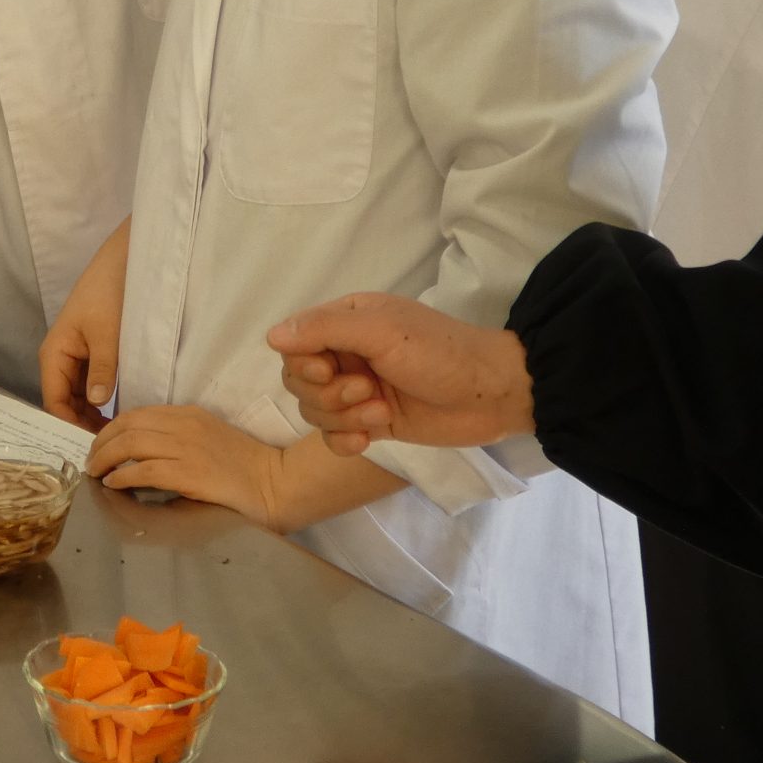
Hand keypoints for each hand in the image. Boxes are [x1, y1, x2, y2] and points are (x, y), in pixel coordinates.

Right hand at [40, 218, 129, 428]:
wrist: (123, 262)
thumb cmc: (109, 293)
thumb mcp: (107, 334)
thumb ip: (102, 370)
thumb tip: (97, 404)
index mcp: (54, 354)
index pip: (54, 403)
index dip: (69, 426)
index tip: (93, 445)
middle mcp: (60, 360)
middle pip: (64, 404)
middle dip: (80, 425)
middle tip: (107, 447)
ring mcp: (76, 358)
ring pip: (78, 398)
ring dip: (91, 416)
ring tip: (114, 435)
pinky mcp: (92, 355)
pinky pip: (90, 386)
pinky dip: (100, 402)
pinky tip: (117, 414)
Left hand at [89, 406, 290, 530]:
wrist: (275, 482)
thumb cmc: (245, 467)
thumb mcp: (209, 439)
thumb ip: (179, 438)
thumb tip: (142, 452)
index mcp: (190, 414)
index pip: (138, 413)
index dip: (112, 428)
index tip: (100, 443)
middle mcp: (185, 426)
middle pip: (127, 424)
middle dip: (100, 442)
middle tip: (90, 460)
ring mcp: (186, 448)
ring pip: (129, 444)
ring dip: (104, 458)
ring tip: (95, 472)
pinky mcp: (188, 473)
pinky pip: (142, 471)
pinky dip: (122, 476)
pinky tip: (113, 484)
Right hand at [268, 293, 535, 455]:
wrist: (490, 395)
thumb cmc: (438, 352)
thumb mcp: (381, 330)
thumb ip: (325, 328)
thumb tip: (271, 336)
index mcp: (346, 321)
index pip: (295, 344)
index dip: (304, 363)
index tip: (331, 369)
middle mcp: (346, 354)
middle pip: (298, 381)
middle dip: (328, 394)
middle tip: (369, 390)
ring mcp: (358, 390)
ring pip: (314, 411)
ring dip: (344, 417)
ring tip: (381, 412)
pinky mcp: (371, 423)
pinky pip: (332, 438)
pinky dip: (344, 441)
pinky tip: (369, 441)